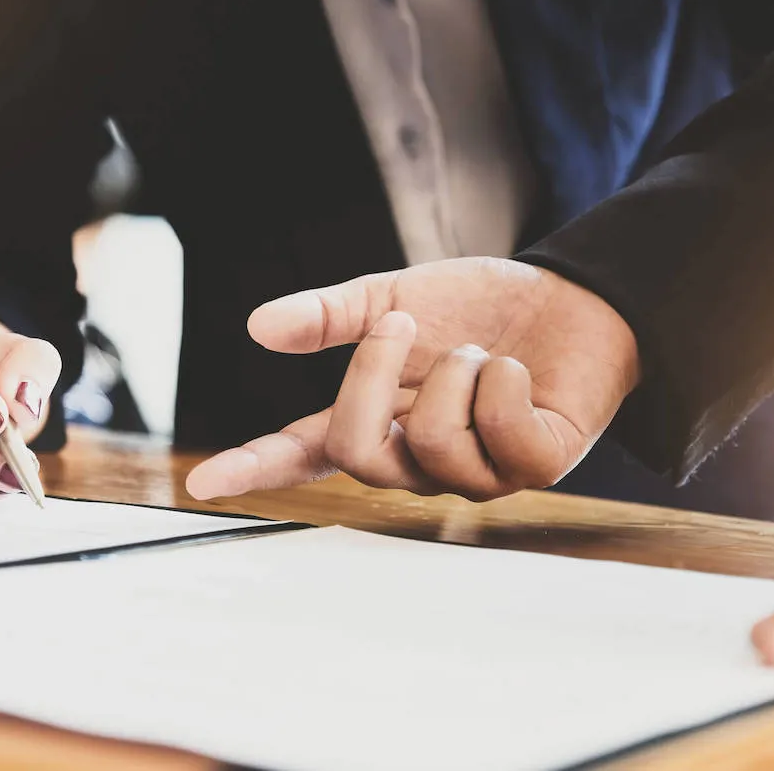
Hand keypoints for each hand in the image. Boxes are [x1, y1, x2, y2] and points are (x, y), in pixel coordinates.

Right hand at [186, 257, 638, 500]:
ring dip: (457, 373)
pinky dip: (505, 383)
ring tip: (483, 352)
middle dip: (372, 379)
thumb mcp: (397, 295)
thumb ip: (330, 315)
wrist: (571, 293)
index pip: (305, 452)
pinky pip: (499, 436)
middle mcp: (421, 457)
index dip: (254, 468)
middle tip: (406, 323)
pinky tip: (518, 371)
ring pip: (432, 447)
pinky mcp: (534, 466)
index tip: (202, 481)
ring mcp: (478, 470)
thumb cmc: (483, 304)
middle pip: (358, 454)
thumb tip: (257, 325)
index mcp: (378, 417)